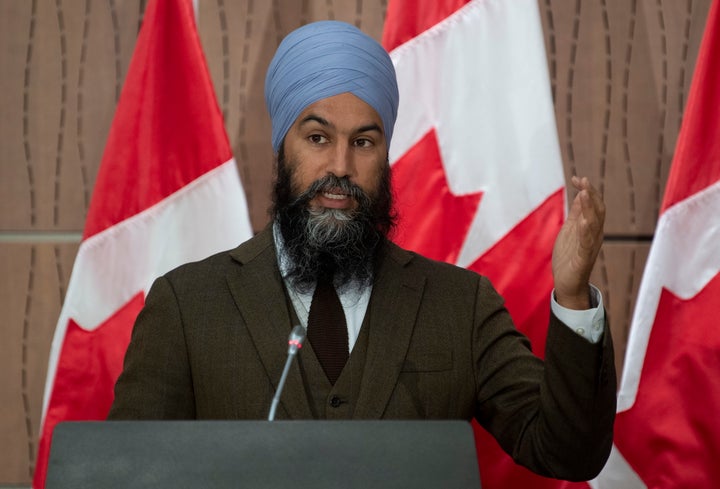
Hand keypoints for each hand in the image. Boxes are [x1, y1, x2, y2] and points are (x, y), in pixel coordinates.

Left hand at [552, 176, 604, 308]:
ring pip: (594, 224)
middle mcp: (594, 235)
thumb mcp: (571, 230)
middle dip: (591, 194)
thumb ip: (577, 213)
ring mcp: (590, 246)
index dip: (587, 190)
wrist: (568, 284)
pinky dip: (586, 231)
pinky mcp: (583, 259)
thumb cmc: (569, 257)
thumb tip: (581, 193)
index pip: (593, 205)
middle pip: (597, 211)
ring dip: (590, 208)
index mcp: (590, 228)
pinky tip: (584, 221)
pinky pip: (587, 243)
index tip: (577, 178)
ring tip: (585, 193)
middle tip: (583, 181)